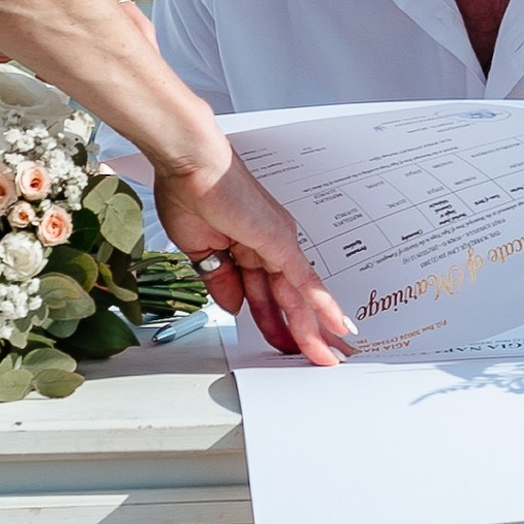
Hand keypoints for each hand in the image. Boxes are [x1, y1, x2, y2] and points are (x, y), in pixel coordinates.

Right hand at [151, 141, 354, 366]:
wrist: (191, 164)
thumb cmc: (187, 192)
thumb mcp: (199, 250)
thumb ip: (220, 281)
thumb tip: (234, 307)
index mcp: (244, 246)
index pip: (260, 293)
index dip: (268, 321)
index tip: (273, 343)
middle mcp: (267, 245)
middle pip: (285, 300)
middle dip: (296, 333)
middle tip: (312, 359)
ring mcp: (277, 245)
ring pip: (298, 298)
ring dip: (312, 331)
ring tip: (326, 358)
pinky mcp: (282, 243)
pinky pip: (306, 282)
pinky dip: (323, 306)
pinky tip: (336, 327)